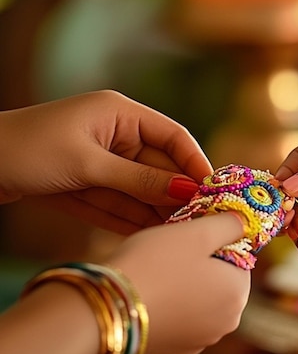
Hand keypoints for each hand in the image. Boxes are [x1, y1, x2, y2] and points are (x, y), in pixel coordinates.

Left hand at [0, 90, 211, 232]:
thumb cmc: (27, 148)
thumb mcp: (88, 164)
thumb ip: (139, 180)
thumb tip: (187, 191)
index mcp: (121, 115)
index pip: (173, 136)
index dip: (196, 162)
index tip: (214, 191)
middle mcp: (118, 137)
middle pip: (160, 168)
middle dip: (178, 195)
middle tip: (203, 223)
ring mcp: (103, 164)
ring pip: (141, 191)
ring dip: (159, 212)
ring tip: (184, 238)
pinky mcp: (89, 186)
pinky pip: (120, 205)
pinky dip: (134, 220)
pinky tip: (154, 238)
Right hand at [106, 211, 248, 353]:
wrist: (106, 309)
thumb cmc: (155, 264)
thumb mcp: (197, 232)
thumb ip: (229, 225)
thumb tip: (246, 222)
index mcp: (238, 294)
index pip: (239, 259)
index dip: (214, 244)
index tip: (189, 239)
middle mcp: (227, 324)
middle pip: (221, 282)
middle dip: (201, 267)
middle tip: (170, 254)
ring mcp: (200, 342)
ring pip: (199, 302)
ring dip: (185, 288)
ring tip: (156, 274)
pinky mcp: (173, 351)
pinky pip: (178, 321)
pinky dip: (169, 309)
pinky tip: (148, 297)